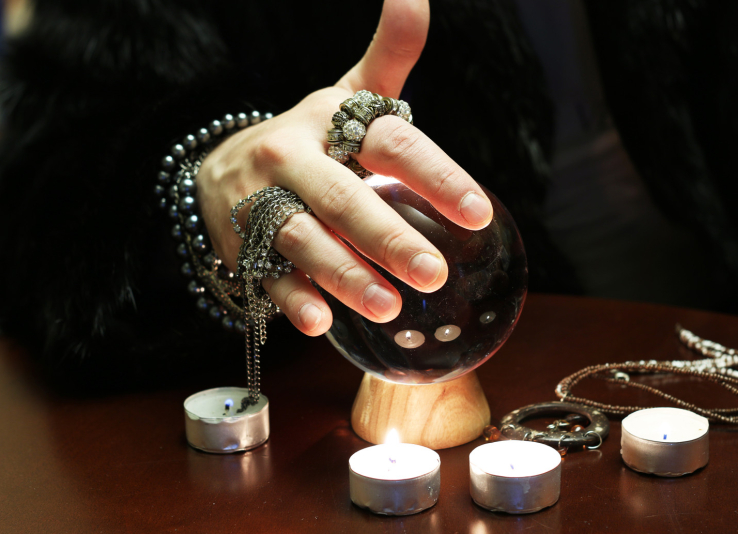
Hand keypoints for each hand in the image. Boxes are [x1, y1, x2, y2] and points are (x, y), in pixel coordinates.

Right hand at [196, 0, 492, 335]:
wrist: (221, 166)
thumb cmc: (310, 139)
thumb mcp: (347, 97)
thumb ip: (390, 56)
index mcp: (329, 122)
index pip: (389, 143)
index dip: (436, 175)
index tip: (477, 212)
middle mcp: (291, 159)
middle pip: (344, 198)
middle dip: (389, 238)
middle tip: (434, 274)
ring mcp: (262, 205)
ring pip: (303, 240)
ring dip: (345, 275)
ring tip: (388, 307)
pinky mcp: (242, 247)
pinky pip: (267, 276)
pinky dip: (292, 300)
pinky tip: (319, 323)